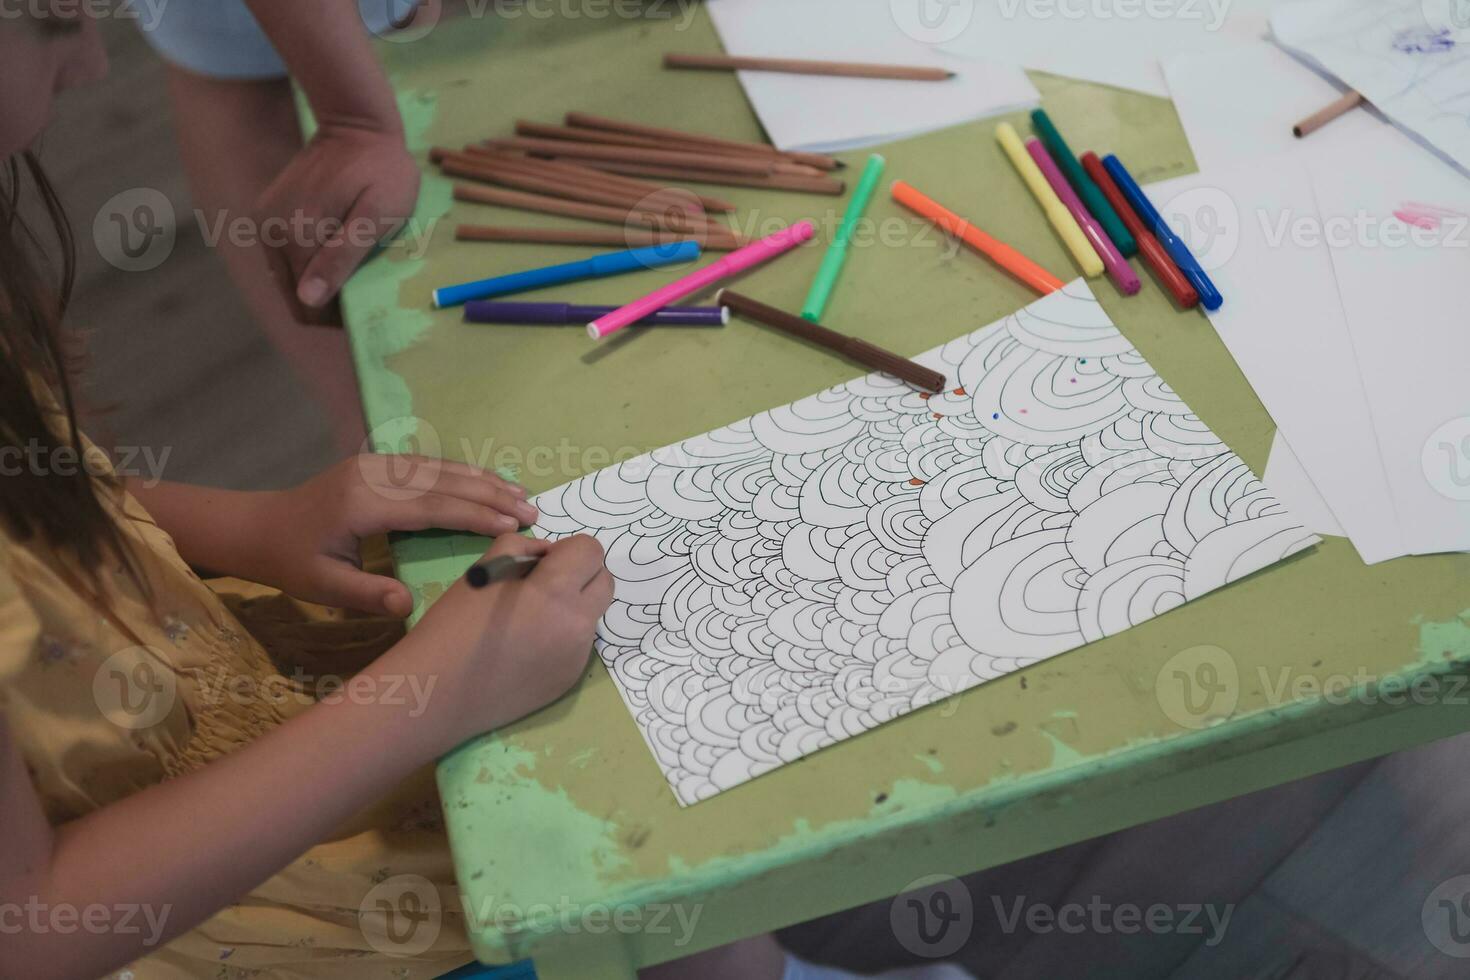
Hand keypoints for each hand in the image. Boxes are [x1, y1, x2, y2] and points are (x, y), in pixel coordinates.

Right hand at [254, 121, 420, 311]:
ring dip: (316, 284)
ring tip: (350, 266)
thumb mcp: (378, 215)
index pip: (308, 306)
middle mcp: (271, 230)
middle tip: (362, 285)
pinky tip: (332, 252)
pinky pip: (282, 258)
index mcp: (298, 235)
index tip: (365, 305)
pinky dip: (305, 265)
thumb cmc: (382, 171)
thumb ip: (342, 256)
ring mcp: (264, 221)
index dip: (338, 318)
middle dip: (327, 304)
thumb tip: (308, 298)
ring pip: (286, 280)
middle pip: (294, 297)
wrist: (358, 126)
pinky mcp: (265, 214)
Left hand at [254, 455, 538, 616]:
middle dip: (491, 496)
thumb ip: (368, 594)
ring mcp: (376, 465)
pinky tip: (486, 482)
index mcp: (363, 504)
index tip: (512, 527)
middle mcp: (374, 475)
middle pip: (444, 481)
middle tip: (533, 511)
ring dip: (484, 481)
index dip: (474, 516)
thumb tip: (409, 605)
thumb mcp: (323, 586)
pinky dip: (463, 473)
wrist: (259, 526)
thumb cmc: (292, 561)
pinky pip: (429, 464)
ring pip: (441, 467)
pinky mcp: (377, 464)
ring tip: (522, 495)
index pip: (431, 506)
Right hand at [399, 533, 613, 749]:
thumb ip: (523, 550)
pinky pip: (579, 645)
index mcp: (555, 591)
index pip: (591, 551)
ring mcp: (577, 656)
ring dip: (572, 607)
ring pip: (592, 615)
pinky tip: (526, 648)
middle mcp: (577, 625)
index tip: (543, 563)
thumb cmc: (453, 624)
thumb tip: (549, 554)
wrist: (438, 692)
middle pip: (605, 582)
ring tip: (530, 619)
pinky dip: (562, 637)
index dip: (569, 550)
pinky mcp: (570, 679)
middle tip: (544, 585)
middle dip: (581, 575)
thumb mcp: (483, 568)